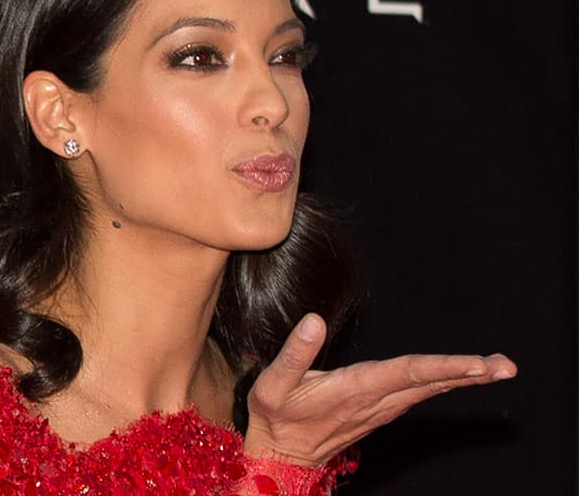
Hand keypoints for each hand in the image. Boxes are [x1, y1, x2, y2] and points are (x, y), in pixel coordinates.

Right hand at [242, 313, 516, 465]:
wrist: (280, 457)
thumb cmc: (275, 419)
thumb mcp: (272, 385)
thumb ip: (295, 353)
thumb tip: (313, 320)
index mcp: (352, 389)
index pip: (405, 373)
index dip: (442, 367)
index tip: (476, 364)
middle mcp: (373, 401)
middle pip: (428, 383)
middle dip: (469, 374)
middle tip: (506, 366)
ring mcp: (379, 409)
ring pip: (427, 390)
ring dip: (463, 377)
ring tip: (495, 367)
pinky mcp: (378, 411)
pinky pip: (418, 394)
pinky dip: (443, 382)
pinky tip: (460, 375)